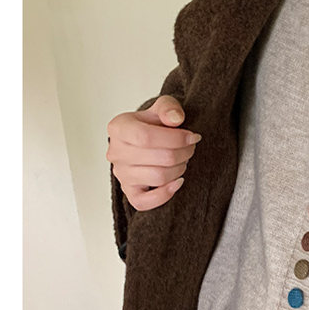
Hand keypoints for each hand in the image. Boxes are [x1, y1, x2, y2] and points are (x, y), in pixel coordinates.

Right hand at [106, 97, 201, 211]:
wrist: (146, 140)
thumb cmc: (154, 124)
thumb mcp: (162, 108)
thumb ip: (169, 107)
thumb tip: (176, 119)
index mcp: (118, 128)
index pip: (146, 137)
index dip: (175, 139)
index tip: (192, 137)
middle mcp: (116, 152)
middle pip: (159, 158)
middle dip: (183, 153)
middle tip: (191, 147)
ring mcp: (121, 174)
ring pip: (158, 177)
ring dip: (179, 169)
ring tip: (183, 160)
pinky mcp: (129, 192)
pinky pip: (146, 202)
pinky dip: (166, 194)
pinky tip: (177, 181)